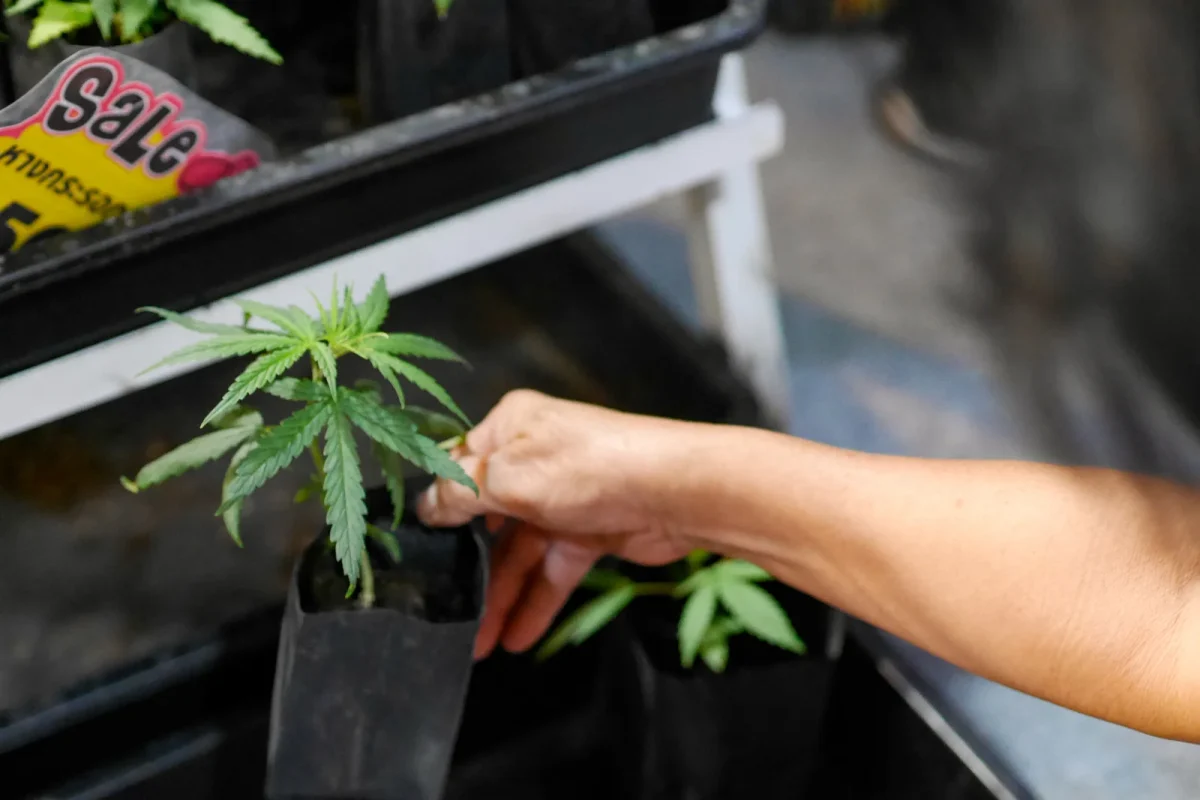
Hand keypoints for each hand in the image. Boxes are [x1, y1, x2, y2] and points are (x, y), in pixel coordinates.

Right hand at [417, 390, 697, 657]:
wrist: (676, 491)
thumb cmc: (589, 467)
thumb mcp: (509, 477)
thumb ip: (460, 495)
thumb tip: (424, 507)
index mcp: (511, 427)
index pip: (458, 467)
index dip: (437, 508)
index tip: (412, 552)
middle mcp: (534, 457)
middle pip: (488, 517)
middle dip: (467, 566)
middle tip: (442, 612)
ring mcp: (563, 496)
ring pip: (520, 551)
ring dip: (501, 595)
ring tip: (479, 644)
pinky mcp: (591, 530)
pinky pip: (553, 568)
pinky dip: (536, 600)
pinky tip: (516, 636)